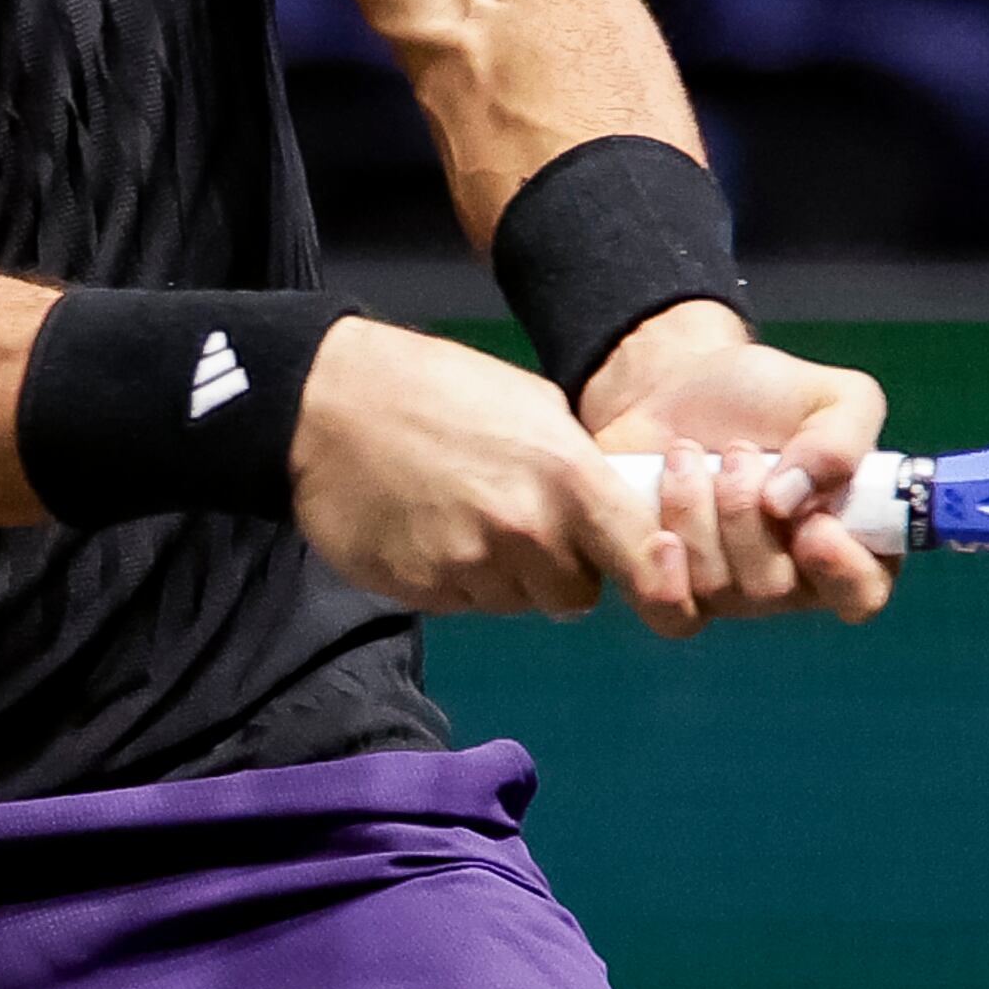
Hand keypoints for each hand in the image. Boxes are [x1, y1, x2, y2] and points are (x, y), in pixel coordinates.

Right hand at [288, 319, 707, 630]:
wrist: (329, 402)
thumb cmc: (437, 387)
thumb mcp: (532, 403)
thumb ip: (578, 465)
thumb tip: (611, 508)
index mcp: (567, 478)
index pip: (645, 562)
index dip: (658, 579)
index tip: (656, 580)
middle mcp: (526, 532)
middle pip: (575, 594)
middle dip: (559, 569)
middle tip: (522, 523)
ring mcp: (471, 566)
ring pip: (516, 600)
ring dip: (504, 574)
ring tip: (465, 516)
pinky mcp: (423, 590)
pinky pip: (462, 601)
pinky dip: (455, 576)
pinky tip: (429, 527)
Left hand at [577, 299, 894, 627]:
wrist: (665, 381)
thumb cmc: (760, 394)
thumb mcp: (831, 395)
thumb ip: (843, 440)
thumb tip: (790, 501)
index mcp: (844, 539)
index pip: (863, 592)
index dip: (843, 572)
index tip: (815, 526)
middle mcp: (787, 579)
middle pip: (773, 590)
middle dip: (743, 510)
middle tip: (734, 451)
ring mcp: (724, 592)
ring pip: (713, 589)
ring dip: (692, 509)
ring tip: (683, 454)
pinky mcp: (663, 590)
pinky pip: (663, 608)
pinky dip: (651, 559)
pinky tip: (654, 523)